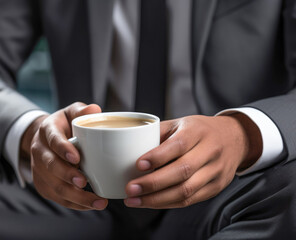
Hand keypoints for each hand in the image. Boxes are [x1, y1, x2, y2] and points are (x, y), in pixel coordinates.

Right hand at [21, 102, 107, 210]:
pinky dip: (74, 204)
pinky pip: (57, 197)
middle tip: (84, 182)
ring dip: (75, 196)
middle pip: (50, 166)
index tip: (77, 158)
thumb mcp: (72, 112)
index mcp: (47, 131)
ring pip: (53, 186)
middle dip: (67, 175)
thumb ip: (82, 110)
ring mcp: (39, 169)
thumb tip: (95, 110)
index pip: (53, 140)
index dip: (63, 149)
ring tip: (97, 201)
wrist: (47, 138)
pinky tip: (90, 205)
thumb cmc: (65, 124)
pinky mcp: (43, 184)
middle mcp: (39, 150)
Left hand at [124, 114, 261, 208]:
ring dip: (157, 199)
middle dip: (153, 183)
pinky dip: (167, 203)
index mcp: (198, 131)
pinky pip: (190, 200)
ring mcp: (216, 171)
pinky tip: (150, 202)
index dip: (158, 157)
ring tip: (134, 200)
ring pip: (186, 190)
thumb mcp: (180, 123)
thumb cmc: (199, 130)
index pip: (178, 145)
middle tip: (130, 189)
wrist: (234, 138)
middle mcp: (210, 151)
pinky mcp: (216, 187)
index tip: (138, 165)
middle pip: (182, 171)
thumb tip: (129, 149)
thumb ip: (158, 134)